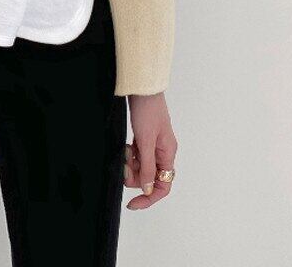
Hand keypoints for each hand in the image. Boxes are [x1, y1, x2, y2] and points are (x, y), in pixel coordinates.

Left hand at [123, 92, 176, 209]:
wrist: (142, 87)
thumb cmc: (147, 110)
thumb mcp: (146, 141)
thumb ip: (148, 166)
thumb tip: (149, 189)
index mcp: (168, 154)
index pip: (164, 186)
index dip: (149, 197)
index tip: (132, 203)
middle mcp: (163, 151)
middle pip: (150, 177)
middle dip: (135, 176)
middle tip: (123, 166)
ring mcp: (153, 144)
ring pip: (142, 166)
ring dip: (131, 164)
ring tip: (124, 152)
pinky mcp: (144, 137)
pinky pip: (137, 155)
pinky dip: (129, 155)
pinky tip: (124, 148)